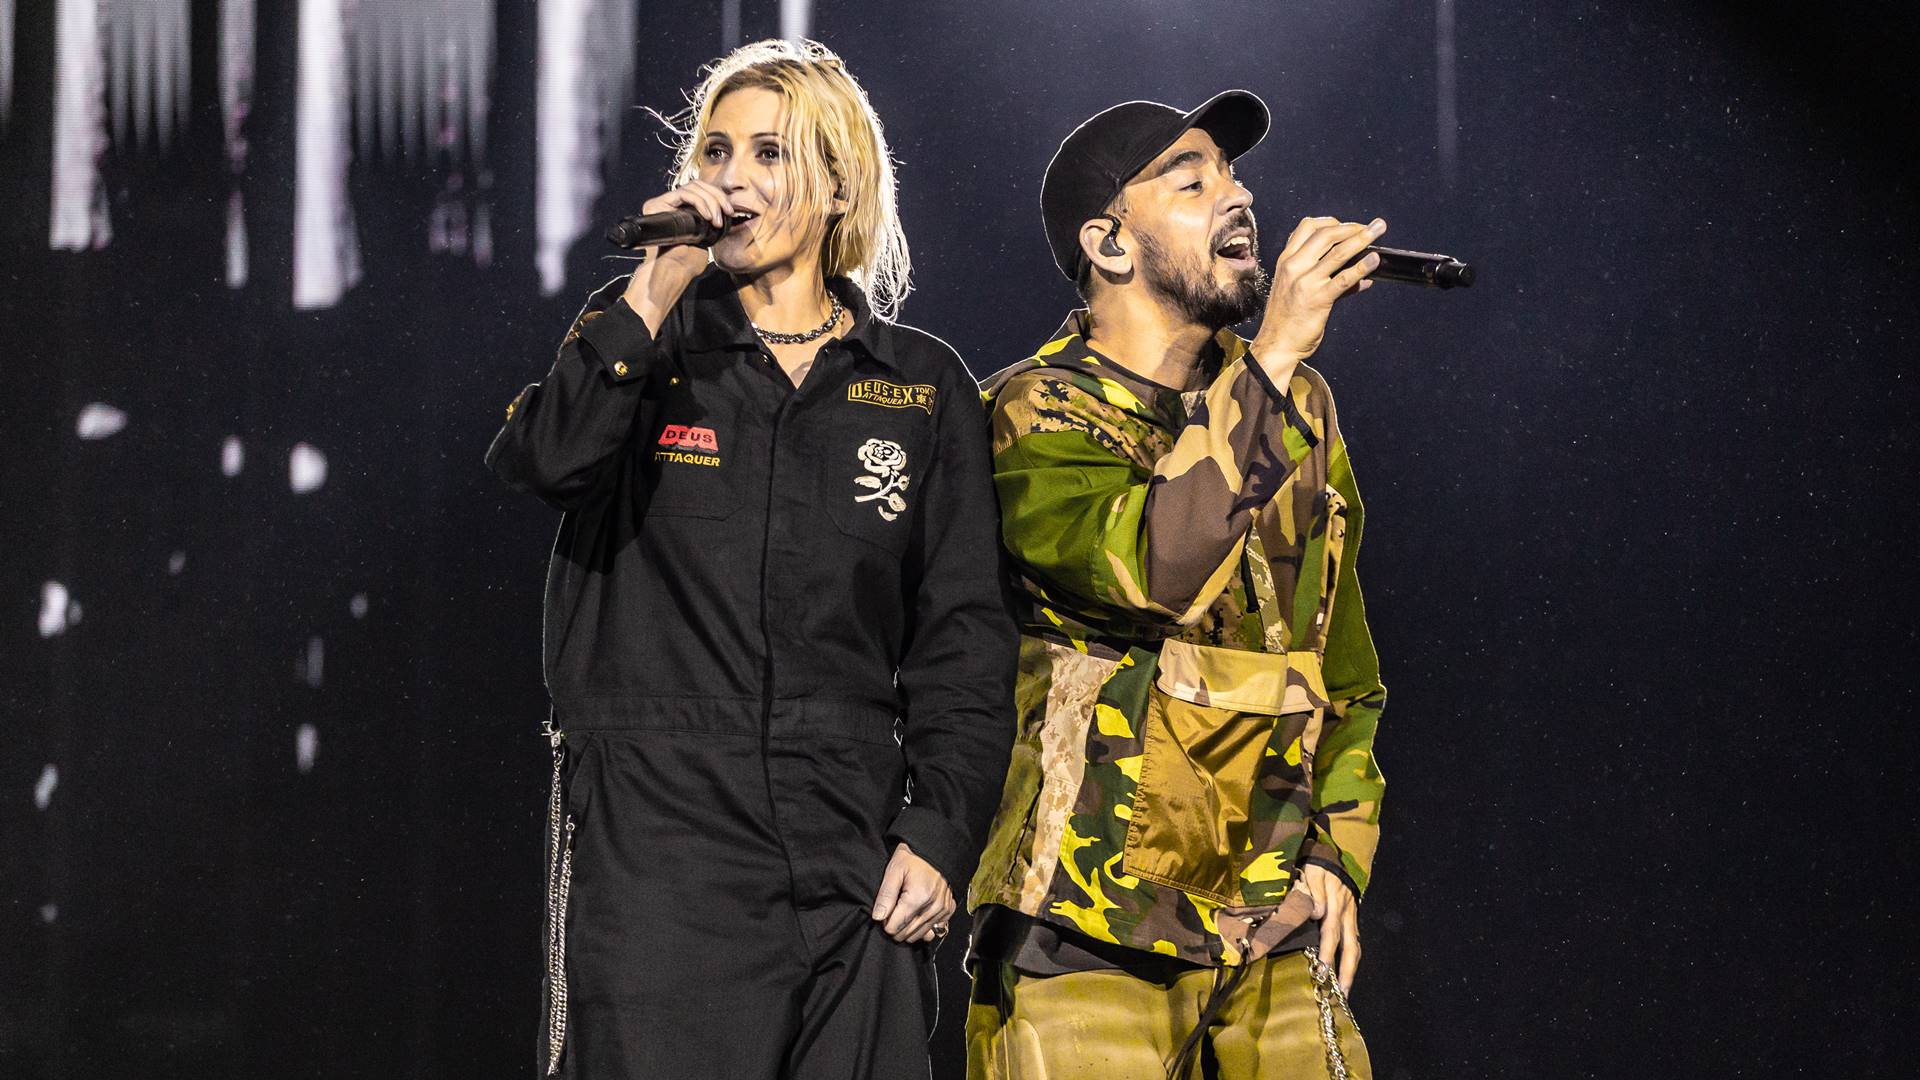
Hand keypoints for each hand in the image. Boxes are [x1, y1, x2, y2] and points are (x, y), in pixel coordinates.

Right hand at [620, 178, 734, 331]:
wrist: (672, 273)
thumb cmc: (685, 262)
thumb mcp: (704, 239)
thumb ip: (709, 225)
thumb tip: (723, 214)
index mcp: (680, 209)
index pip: (700, 190)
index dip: (718, 196)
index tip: (730, 211)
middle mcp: (670, 203)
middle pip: (697, 184)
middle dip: (717, 196)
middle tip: (728, 212)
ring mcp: (662, 203)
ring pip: (691, 186)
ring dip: (710, 201)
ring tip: (717, 220)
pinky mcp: (656, 204)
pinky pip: (683, 193)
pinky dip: (700, 202)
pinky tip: (708, 216)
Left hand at [871, 843, 954, 944]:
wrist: (935, 851)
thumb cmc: (914, 858)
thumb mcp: (894, 870)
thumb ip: (885, 895)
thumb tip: (878, 917)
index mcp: (918, 898)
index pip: (895, 927)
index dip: (885, 921)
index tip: (885, 910)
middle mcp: (933, 907)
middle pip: (906, 934)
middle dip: (896, 925)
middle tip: (893, 909)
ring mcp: (942, 911)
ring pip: (919, 935)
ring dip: (909, 927)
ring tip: (905, 909)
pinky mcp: (948, 911)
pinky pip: (934, 930)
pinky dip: (924, 926)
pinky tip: (918, 914)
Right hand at [1248, 216, 1384, 386]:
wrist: (1276, 345)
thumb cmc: (1286, 319)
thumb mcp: (1296, 289)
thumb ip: (1326, 279)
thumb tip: (1362, 278)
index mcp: (1286, 261)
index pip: (1307, 227)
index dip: (1331, 222)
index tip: (1349, 226)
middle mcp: (1293, 267)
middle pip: (1325, 234)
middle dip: (1352, 226)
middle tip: (1373, 226)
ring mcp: (1305, 282)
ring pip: (1337, 253)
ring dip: (1361, 239)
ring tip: (1378, 231)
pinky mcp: (1317, 299)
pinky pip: (1343, 279)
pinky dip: (1361, 267)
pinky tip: (1373, 261)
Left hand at [1300, 863, 1361, 993]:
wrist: (1337, 855)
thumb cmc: (1320, 865)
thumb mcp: (1312, 872)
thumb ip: (1312, 890)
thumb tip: (1318, 914)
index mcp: (1336, 905)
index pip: (1331, 933)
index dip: (1328, 953)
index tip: (1323, 971)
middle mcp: (1347, 914)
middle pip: (1350, 948)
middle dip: (1347, 972)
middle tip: (1342, 993)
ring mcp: (1351, 917)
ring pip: (1355, 947)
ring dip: (1351, 970)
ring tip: (1345, 990)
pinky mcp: (1352, 918)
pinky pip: (1354, 941)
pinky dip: (1351, 958)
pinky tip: (1346, 972)